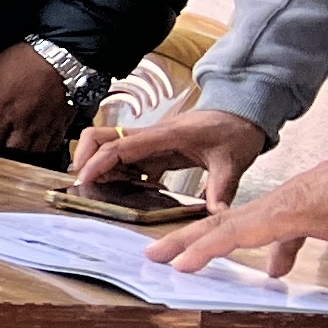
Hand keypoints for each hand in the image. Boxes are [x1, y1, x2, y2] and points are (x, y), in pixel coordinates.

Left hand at [0, 41, 79, 156]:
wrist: (63, 54)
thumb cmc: (26, 60)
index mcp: (3, 112)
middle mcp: (23, 123)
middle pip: (11, 150)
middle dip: (4, 150)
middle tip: (2, 142)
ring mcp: (44, 125)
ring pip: (33, 152)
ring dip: (24, 151)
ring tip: (19, 145)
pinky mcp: (61, 123)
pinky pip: (53, 145)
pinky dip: (46, 148)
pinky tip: (41, 142)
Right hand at [78, 101, 271, 205]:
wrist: (243, 113)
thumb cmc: (236, 131)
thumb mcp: (232, 162)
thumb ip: (221, 189)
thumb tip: (217, 214)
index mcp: (165, 136)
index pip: (119, 145)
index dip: (97, 162)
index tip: (84, 179)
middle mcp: (152, 135)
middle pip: (101, 137)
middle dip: (85, 156)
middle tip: (84, 182)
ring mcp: (151, 141)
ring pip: (109, 146)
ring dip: (100, 166)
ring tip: (104, 189)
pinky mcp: (156, 148)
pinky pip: (127, 158)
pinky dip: (118, 172)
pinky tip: (129, 189)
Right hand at [146, 139, 327, 322]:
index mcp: (293, 208)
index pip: (239, 230)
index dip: (207, 249)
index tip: (179, 265)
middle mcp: (283, 201)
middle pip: (225, 221)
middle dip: (187, 238)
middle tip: (153, 255)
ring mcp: (291, 198)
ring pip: (243, 220)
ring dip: (213, 237)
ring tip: (188, 255)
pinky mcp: (305, 199)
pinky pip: (271, 222)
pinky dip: (261, 242)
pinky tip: (275, 268)